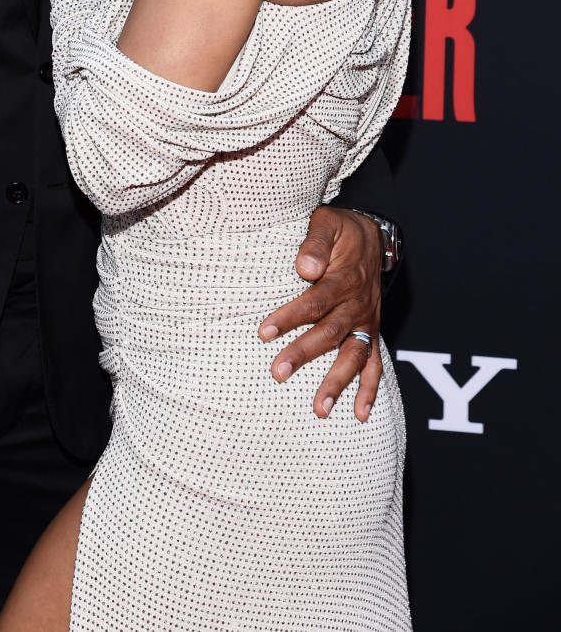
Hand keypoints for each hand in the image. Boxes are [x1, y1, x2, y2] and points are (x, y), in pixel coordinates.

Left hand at [258, 207, 382, 420]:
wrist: (374, 235)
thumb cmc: (342, 230)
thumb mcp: (328, 223)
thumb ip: (315, 243)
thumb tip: (305, 267)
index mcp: (344, 278)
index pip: (315, 301)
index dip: (290, 317)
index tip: (264, 332)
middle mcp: (357, 303)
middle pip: (330, 332)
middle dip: (304, 354)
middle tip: (278, 373)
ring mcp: (366, 320)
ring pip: (353, 355)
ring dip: (337, 383)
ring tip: (319, 409)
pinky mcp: (371, 331)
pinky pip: (374, 363)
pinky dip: (369, 389)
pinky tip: (359, 414)